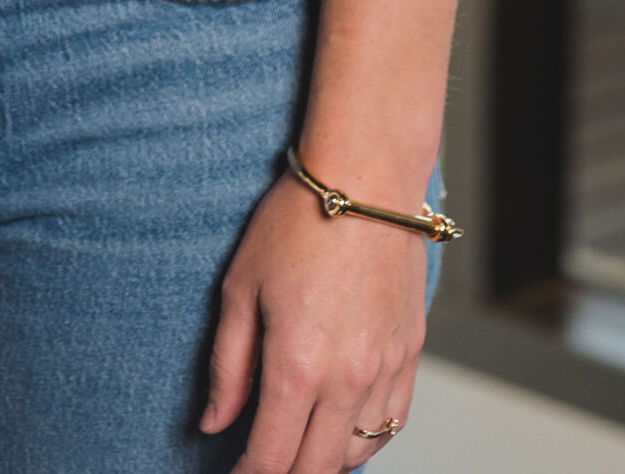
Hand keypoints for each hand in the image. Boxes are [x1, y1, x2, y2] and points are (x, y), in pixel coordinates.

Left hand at [202, 173, 424, 470]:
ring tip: (294, 449)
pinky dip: (363, 440)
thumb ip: (228, 365)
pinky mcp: (410, 355)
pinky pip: (391, 424)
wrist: (365, 179)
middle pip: (315, 469)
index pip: (271, 458)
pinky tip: (340, 430)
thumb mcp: (240, 287)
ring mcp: (385, 370)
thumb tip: (214, 423)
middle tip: (258, 466)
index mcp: (297, 365)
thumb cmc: (297, 222)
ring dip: (322, 463)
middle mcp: (347, 379)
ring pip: (356, 454)